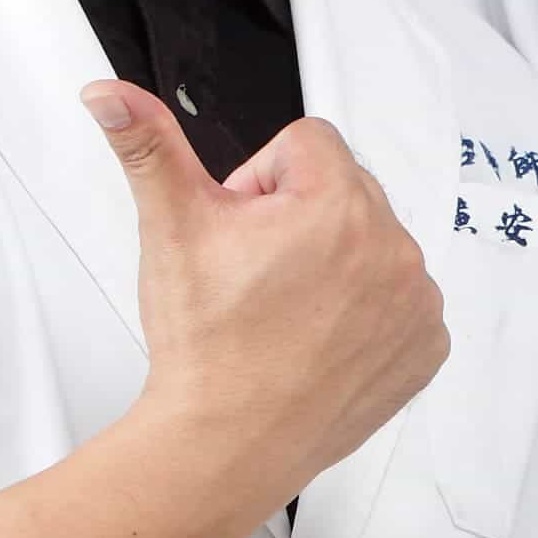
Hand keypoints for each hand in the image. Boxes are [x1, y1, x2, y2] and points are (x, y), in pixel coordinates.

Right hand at [90, 87, 447, 502]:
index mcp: (338, 204)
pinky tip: (320, 340)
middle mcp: (392, 248)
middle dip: (299, 217)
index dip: (260, 181)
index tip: (240, 228)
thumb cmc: (206, 344)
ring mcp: (417, 302)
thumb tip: (111, 96)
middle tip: (256, 275)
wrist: (228, 442)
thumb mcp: (172, 227)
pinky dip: (367, 314)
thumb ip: (148, 147)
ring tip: (285, 312)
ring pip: (373, 245)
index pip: (306, 143)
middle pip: (344, 190)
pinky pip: (401, 303)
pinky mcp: (425, 347)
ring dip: (337, 263)